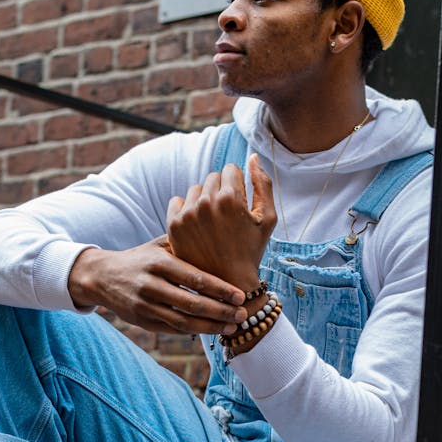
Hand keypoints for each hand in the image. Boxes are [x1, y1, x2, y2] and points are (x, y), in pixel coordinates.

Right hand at [67, 237, 246, 334]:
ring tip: (232, 328)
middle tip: (243, 315)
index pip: (195, 278)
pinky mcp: (143, 321)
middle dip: (221, 312)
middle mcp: (151, 285)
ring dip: (211, 327)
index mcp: (159, 262)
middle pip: (192, 303)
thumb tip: (224, 245)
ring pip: (183, 322)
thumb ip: (187, 247)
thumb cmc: (141, 258)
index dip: (219, 289)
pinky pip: (173, 329)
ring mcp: (145, 306)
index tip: (240, 295)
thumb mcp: (160, 246)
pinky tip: (213, 330)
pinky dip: (195, 331)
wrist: (102, 276)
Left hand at [166, 154, 275, 291]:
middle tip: (226, 217)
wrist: (229, 284)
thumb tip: (251, 157)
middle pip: (213, 177)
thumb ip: (262, 183)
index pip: (231, 169)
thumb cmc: (252, 251)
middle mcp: (206, 202)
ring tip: (213, 223)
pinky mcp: (174, 225)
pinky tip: (197, 225)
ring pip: (196, 189)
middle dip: (221, 191)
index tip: (239, 206)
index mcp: (230, 198)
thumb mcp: (267, 218)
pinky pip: (177, 201)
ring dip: (204, 199)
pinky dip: (186, 209)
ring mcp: (188, 214)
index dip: (238, 186)